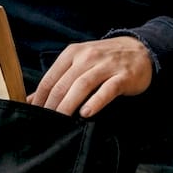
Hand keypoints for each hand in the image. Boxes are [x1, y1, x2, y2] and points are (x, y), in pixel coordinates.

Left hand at [29, 36, 152, 116]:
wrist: (141, 49)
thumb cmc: (105, 59)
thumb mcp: (80, 62)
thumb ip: (58, 79)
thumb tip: (31, 99)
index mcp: (73, 53)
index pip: (51, 78)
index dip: (40, 97)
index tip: (34, 115)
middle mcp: (88, 57)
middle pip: (64, 83)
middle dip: (52, 105)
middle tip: (44, 123)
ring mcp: (106, 66)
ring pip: (82, 86)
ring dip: (69, 104)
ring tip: (60, 120)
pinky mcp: (123, 76)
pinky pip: (107, 90)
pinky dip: (96, 101)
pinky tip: (86, 113)